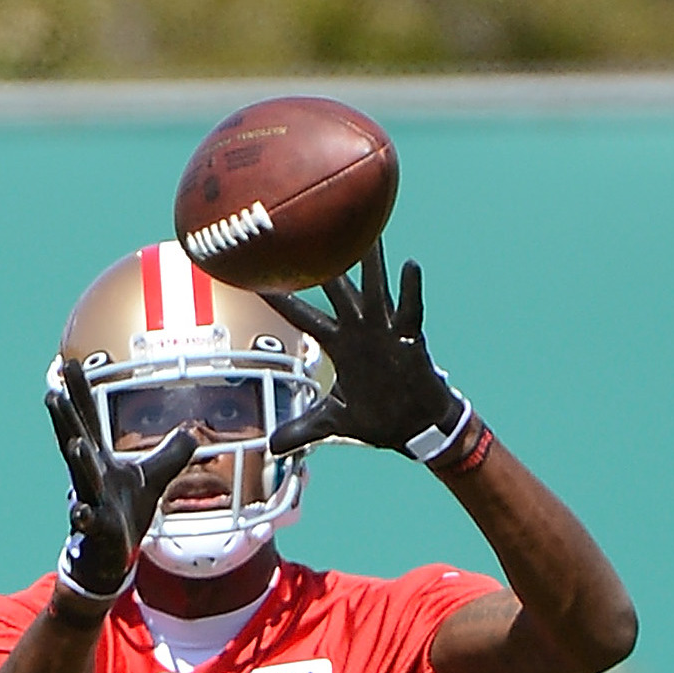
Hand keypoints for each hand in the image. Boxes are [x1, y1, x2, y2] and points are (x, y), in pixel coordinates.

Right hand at [47, 359, 198, 599]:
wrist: (110, 556)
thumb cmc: (124, 513)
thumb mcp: (152, 478)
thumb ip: (170, 453)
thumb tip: (191, 432)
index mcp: (99, 461)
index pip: (88, 421)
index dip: (80, 393)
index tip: (69, 364)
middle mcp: (90, 477)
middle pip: (76, 442)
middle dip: (66, 420)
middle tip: (53, 394)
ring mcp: (91, 502)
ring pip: (82, 480)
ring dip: (78, 462)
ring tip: (74, 444)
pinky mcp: (97, 530)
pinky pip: (89, 522)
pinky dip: (84, 517)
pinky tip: (80, 511)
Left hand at [261, 240, 470, 461]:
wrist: (416, 428)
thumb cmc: (379, 417)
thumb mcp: (333, 422)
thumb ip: (303, 429)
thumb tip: (272, 446)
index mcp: (339, 343)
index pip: (302, 315)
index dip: (279, 296)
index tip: (257, 272)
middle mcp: (359, 329)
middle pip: (337, 288)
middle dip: (323, 260)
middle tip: (309, 224)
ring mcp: (385, 331)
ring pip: (375, 289)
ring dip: (372, 263)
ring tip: (367, 231)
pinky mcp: (410, 340)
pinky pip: (411, 310)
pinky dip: (411, 289)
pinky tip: (411, 265)